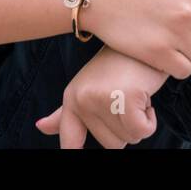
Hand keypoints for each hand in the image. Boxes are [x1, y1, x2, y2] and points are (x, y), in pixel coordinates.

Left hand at [34, 45, 170, 148]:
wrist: (142, 36)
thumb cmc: (119, 65)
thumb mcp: (89, 86)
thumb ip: (67, 112)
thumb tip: (40, 127)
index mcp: (72, 97)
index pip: (69, 138)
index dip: (72, 151)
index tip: (75, 153)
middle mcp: (82, 99)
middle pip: (112, 144)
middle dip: (127, 126)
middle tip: (127, 97)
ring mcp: (101, 98)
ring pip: (129, 138)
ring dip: (140, 120)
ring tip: (135, 93)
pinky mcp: (125, 98)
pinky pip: (142, 131)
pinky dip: (150, 119)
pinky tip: (145, 96)